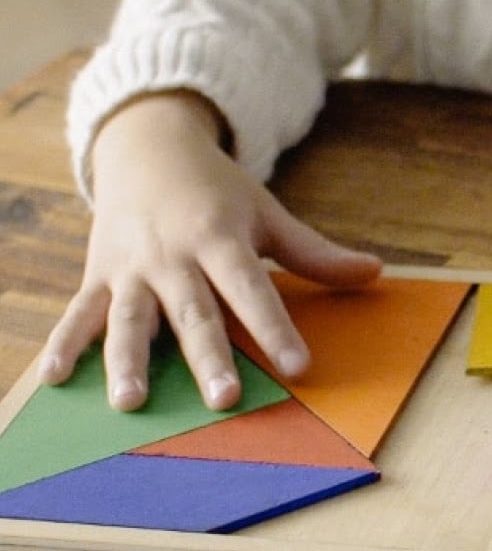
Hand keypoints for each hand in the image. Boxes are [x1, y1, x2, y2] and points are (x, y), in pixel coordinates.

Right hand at [39, 91, 381, 410]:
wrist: (147, 148)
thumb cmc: (217, 192)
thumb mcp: (267, 214)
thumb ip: (315, 253)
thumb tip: (376, 273)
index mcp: (221, 239)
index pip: (253, 289)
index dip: (276, 328)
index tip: (299, 366)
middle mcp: (174, 257)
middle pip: (194, 313)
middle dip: (208, 356)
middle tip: (224, 398)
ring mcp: (131, 268)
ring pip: (130, 319)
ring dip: (128, 361)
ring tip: (131, 402)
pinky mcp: (98, 276)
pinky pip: (78, 313)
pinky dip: (64, 344)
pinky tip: (56, 379)